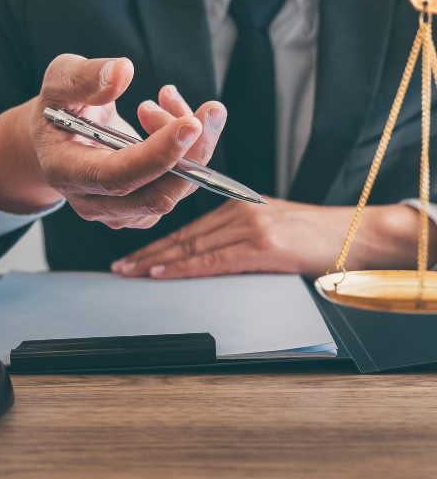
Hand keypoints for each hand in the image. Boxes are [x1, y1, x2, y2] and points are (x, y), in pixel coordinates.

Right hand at [0, 53, 226, 228]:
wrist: (59, 137)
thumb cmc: (58, 107)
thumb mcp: (59, 80)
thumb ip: (84, 77)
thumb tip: (123, 72)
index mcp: (65, 172)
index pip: (116, 176)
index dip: (157, 155)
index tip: (191, 124)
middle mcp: (92, 202)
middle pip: (156, 194)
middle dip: (191, 152)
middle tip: (208, 108)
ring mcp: (120, 212)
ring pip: (175, 189)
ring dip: (190, 141)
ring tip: (167, 98)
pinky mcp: (143, 210)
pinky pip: (180, 186)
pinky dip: (189, 149)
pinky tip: (171, 116)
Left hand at [111, 198, 436, 278]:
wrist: (359, 236)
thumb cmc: (318, 237)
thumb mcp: (271, 228)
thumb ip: (237, 237)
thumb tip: (205, 255)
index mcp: (238, 205)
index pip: (187, 228)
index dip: (156, 242)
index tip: (132, 255)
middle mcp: (239, 212)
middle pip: (182, 237)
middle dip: (147, 253)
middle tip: (120, 266)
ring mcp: (250, 228)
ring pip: (192, 247)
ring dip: (157, 262)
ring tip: (131, 273)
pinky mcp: (263, 246)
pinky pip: (214, 260)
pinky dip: (184, 268)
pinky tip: (163, 272)